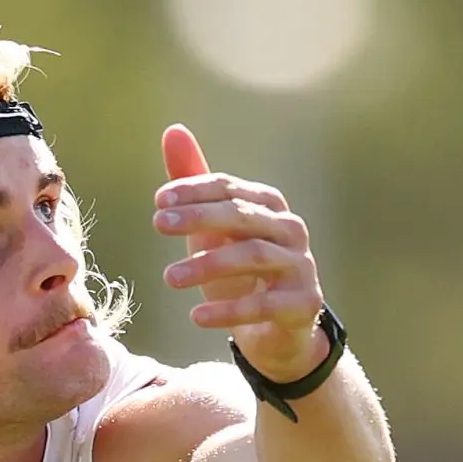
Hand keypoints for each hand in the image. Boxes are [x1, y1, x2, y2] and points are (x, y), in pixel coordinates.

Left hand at [154, 125, 327, 383]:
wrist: (276, 331)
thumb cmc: (240, 273)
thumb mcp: (212, 230)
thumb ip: (195, 185)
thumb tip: (173, 130)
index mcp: (268, 205)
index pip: (229, 189)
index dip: (195, 191)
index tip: (158, 202)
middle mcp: (290, 229)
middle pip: (242, 216)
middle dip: (198, 218)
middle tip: (158, 225)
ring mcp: (301, 266)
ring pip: (253, 257)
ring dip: (207, 265)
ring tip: (169, 277)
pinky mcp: (303, 303)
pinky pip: (264, 305)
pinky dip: (228, 311)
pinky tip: (195, 315)